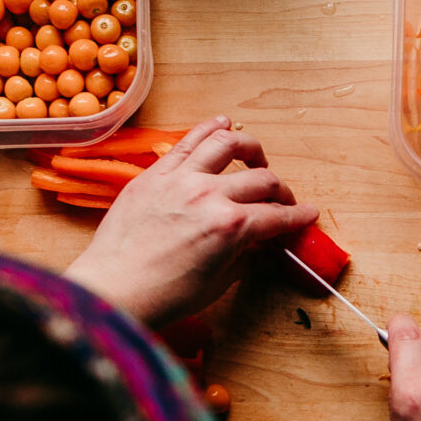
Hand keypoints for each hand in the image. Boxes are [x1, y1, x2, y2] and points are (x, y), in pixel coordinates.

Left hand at [65, 118, 320, 326]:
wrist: (113, 289)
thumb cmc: (162, 296)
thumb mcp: (218, 282)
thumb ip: (246, 255)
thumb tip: (264, 244)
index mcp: (231, 227)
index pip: (278, 216)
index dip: (299, 216)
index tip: (307, 215)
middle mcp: (210, 195)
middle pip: (262, 180)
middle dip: (281, 191)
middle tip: (282, 200)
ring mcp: (180, 179)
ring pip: (227, 145)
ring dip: (250, 148)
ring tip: (256, 158)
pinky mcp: (155, 174)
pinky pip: (188, 142)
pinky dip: (210, 129)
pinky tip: (222, 125)